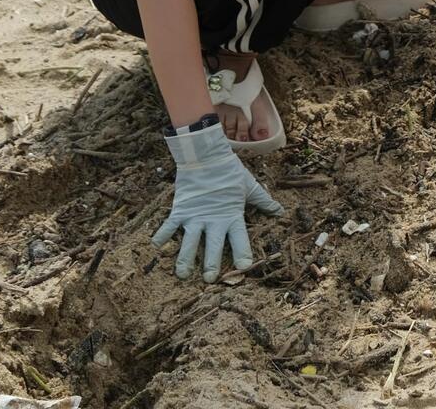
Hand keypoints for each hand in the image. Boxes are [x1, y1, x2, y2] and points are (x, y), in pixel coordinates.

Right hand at [153, 122, 282, 281]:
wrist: (206, 155)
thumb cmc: (230, 172)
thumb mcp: (249, 187)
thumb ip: (263, 201)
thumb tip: (280, 211)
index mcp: (232, 215)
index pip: (239, 238)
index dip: (242, 252)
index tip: (244, 267)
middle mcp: (213, 220)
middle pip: (212, 246)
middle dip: (211, 263)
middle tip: (210, 280)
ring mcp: (194, 216)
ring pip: (189, 242)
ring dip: (185, 259)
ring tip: (182, 275)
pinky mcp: (180, 210)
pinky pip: (168, 226)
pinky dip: (161, 236)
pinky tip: (156, 248)